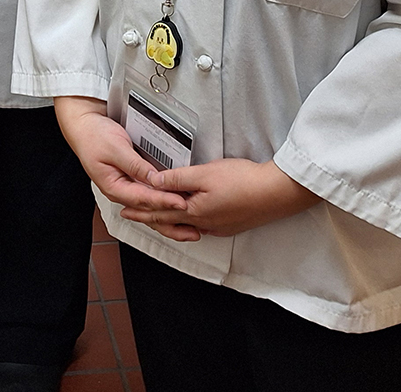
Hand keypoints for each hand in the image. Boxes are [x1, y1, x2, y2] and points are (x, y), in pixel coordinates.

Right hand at [54, 97, 188, 216]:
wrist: (84, 125)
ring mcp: (126, 187)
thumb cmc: (94, 136)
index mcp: (113, 187)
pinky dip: (162, 198)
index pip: (142, 199)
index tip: (181, 203)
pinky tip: (175, 199)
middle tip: (192, 216)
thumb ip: (135, 165)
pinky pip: (148, 194)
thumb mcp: (116, 148)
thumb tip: (154, 179)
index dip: (163, 201)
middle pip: (148, 208)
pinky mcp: (131, 181)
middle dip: (170, 213)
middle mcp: (120, 191)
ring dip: (168, 211)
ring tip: (187, 216)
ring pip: (149, 205)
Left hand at [121, 158, 317, 241]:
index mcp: (194, 212)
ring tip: (156, 218)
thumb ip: (178, 178)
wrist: (276, 193)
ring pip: (185, 225)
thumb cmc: (242, 180)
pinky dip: (187, 222)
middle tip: (130, 217)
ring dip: (168, 221)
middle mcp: (203, 224)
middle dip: (149, 218)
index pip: (160, 212)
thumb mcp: (205, 174)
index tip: (123, 210)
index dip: (140, 210)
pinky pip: (201, 225)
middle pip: (170, 222)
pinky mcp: (231, 224)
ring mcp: (218, 226)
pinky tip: (188, 218)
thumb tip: (154, 182)